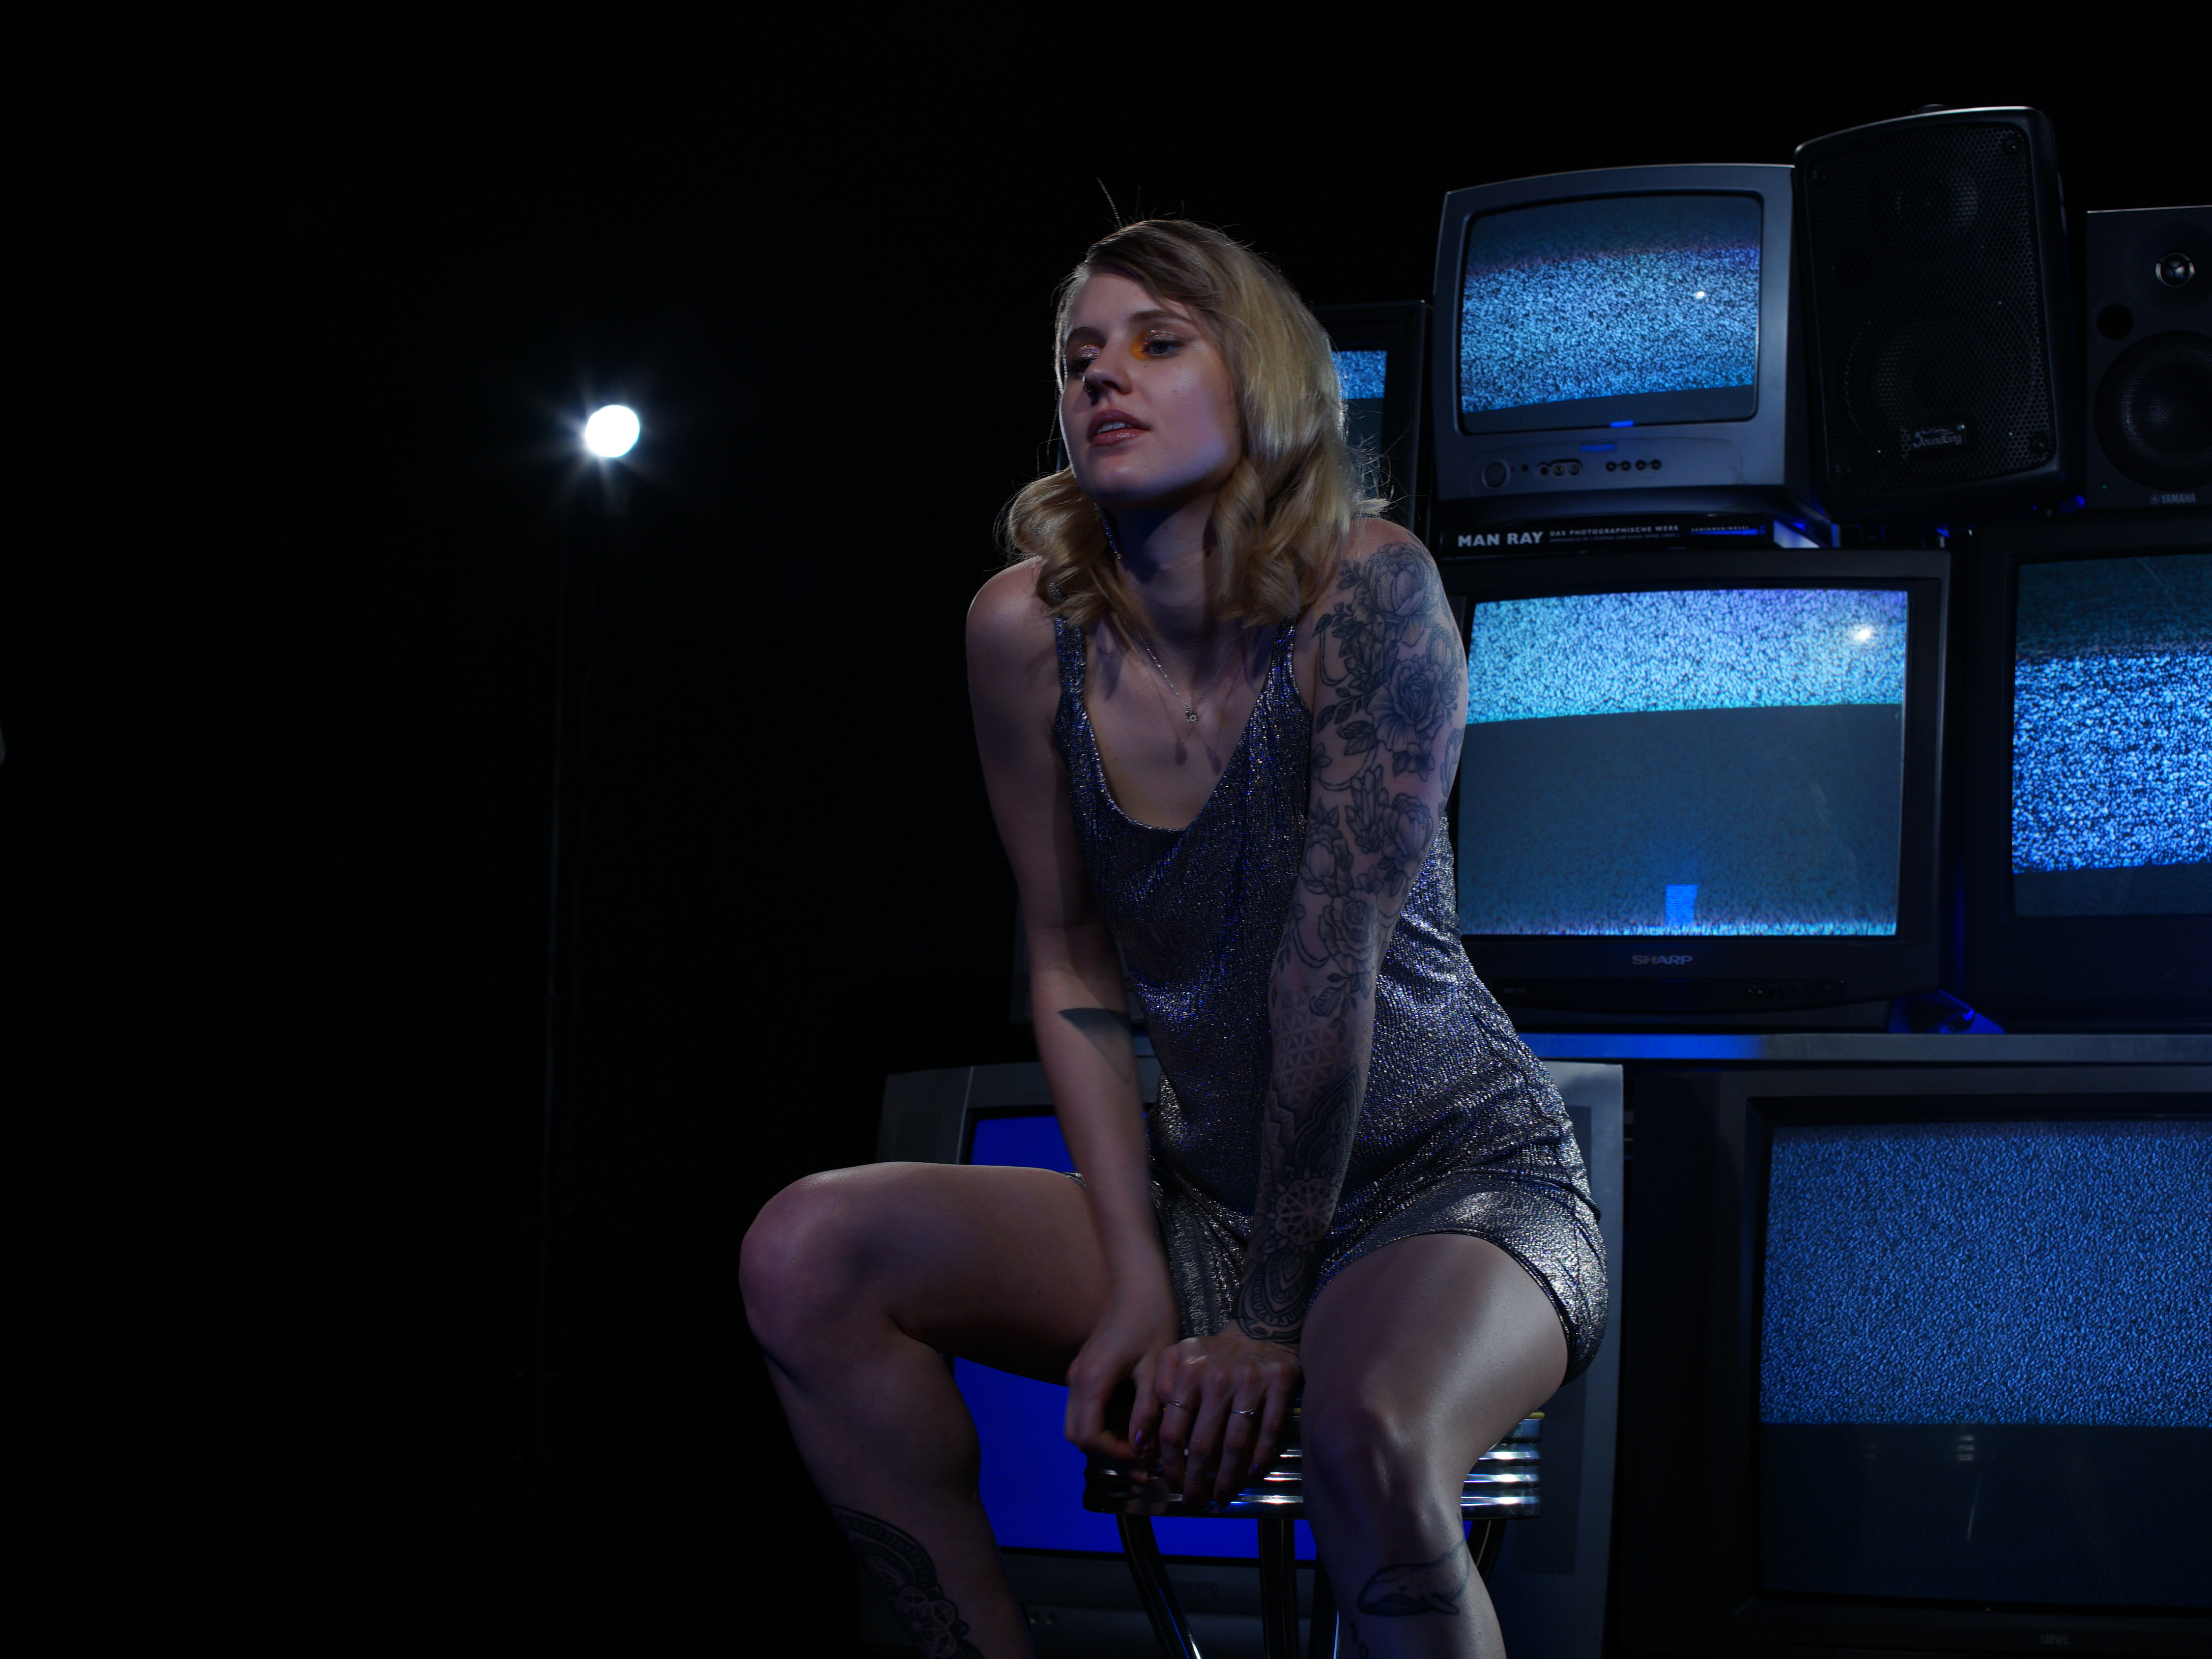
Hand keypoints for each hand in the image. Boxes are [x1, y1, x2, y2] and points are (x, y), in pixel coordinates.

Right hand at [1063, 1284, 1180, 1463]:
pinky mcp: (1084, 1371)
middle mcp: (1076, 1380)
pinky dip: (1105, 1425)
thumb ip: (1146, 1410)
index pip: (1088, 1437)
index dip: (1115, 1456)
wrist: (1137, 1283)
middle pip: (1078, 1436)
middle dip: (1109, 1455)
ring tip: (1142, 1448)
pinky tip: (1134, 1424)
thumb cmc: (1151, 1319)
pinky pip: (1086, 1409)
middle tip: (1143, 1464)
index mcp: (1092, 1379)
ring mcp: (1077, 1375)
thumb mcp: (1156, 1367)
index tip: (1144, 1462)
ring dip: (1107, 1441)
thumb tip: (1142, 1449)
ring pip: (1079, 1424)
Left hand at [1132, 1328, 1299, 1508]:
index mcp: (1188, 1373)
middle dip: (1196, 1481)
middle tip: (1193, 1503)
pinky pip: (1270, 1430)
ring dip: (1227, 1478)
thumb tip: (1148, 1435)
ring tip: (1220, 1497)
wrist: (1260, 1326)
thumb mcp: (1176, 1356)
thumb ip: (1158, 1387)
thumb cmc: (1213, 1352)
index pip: (1174, 1431)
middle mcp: (1218, 1378)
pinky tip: (1250, 1476)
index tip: (1172, 1484)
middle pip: (1204, 1444)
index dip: (1171, 1465)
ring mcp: (1250, 1381)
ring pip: (1237, 1443)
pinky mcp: (1280, 1383)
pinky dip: (1260, 1457)